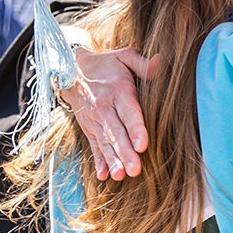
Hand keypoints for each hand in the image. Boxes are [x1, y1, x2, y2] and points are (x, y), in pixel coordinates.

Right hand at [59, 47, 160, 180]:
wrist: (71, 69)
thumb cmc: (107, 64)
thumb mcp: (125, 56)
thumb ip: (143, 64)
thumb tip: (161, 63)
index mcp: (118, 90)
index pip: (128, 112)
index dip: (135, 129)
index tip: (142, 145)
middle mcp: (104, 107)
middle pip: (116, 132)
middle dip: (125, 152)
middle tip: (135, 170)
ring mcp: (95, 120)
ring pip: (104, 142)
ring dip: (112, 160)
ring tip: (120, 176)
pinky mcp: (89, 128)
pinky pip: (94, 145)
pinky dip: (98, 160)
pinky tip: (103, 175)